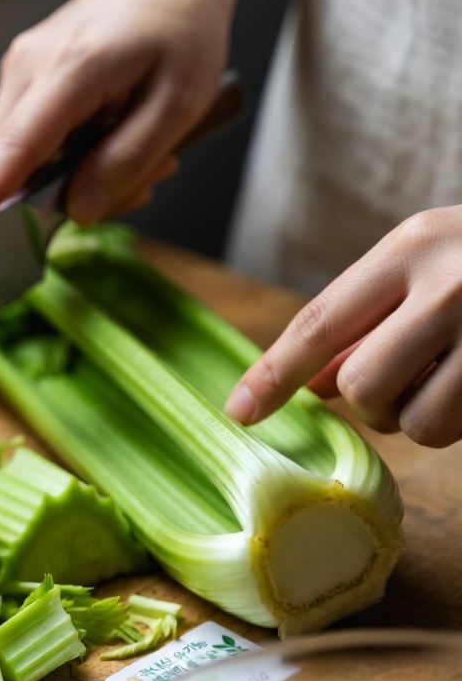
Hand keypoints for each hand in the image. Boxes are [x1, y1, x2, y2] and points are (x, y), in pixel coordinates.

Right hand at [0, 0, 232, 239]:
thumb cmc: (181, 31)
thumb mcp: (178, 105)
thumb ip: (127, 161)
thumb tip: (79, 211)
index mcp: (70, 69)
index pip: (15, 146)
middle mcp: (29, 66)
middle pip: (7, 163)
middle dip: (59, 201)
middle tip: (141, 186)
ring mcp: (20, 71)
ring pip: (18, 159)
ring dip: (72, 180)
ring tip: (143, 160)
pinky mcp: (24, 80)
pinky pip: (29, 143)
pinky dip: (68, 162)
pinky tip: (116, 145)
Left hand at [225, 206, 461, 447]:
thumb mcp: (424, 265)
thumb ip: (364, 320)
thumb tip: (313, 384)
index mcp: (411, 249)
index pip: (319, 322)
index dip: (273, 374)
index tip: (239, 410)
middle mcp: (445, 288)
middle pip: (358, 384)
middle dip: (367, 400)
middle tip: (402, 379)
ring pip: (408, 420)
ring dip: (413, 415)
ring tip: (446, 377)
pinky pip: (448, 432)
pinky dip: (450, 423)